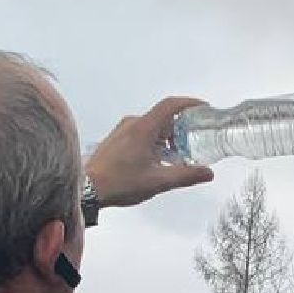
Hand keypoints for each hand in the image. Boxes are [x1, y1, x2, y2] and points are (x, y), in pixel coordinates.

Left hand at [84, 96, 214, 208]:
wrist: (87, 189)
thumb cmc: (117, 183)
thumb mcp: (158, 182)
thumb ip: (186, 175)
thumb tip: (207, 173)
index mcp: (144, 129)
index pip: (171, 105)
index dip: (190, 103)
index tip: (202, 107)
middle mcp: (132, 124)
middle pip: (163, 117)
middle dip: (181, 127)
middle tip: (193, 140)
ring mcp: (123, 131)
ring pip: (152, 126)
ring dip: (167, 137)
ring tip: (175, 155)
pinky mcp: (116, 139)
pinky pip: (140, 133)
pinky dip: (154, 141)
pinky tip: (156, 160)